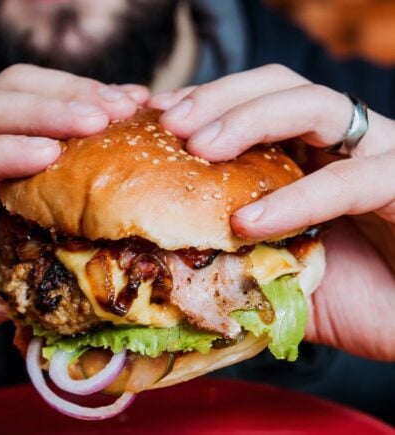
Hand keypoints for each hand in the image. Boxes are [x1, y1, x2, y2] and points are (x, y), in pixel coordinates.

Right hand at [0, 64, 148, 349]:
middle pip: (14, 92)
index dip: (84, 105)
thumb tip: (94, 256)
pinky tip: (42, 155)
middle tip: (128, 105)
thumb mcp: (0, 277)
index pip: (34, 114)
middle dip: (75, 94)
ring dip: (46, 112)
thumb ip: (36, 260)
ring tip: (97, 119)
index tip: (136, 108)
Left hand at [150, 64, 394, 360]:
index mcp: (307, 153)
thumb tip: (172, 268)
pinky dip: (296, 197)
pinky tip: (249, 221)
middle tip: (172, 122)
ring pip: (316, 106)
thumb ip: (236, 262)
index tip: (157, 115)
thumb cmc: (352, 296)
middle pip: (278, 86)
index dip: (204, 104)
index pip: (252, 104)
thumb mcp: (276, 275)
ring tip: (202, 149)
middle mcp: (341, 143)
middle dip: (220, 98)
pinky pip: (349, 180)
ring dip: (251, 120)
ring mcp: (377, 155)